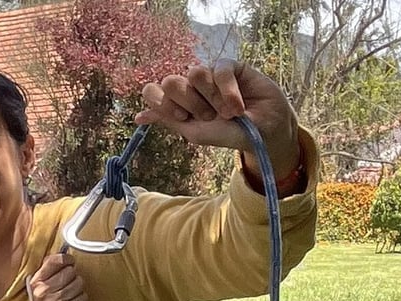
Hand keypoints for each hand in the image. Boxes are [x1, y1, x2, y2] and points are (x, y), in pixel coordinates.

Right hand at [26, 252, 86, 300]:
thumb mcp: (39, 292)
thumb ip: (48, 274)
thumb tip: (65, 257)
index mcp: (36, 283)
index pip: (54, 260)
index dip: (66, 259)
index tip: (70, 262)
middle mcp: (44, 290)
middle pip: (70, 271)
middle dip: (73, 277)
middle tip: (68, 287)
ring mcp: (56, 300)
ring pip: (79, 283)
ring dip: (78, 290)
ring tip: (70, 298)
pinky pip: (83, 296)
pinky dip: (81, 300)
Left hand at [135, 59, 300, 178]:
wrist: (262, 132)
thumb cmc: (228, 134)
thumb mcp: (194, 132)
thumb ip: (167, 119)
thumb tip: (138, 117)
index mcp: (176, 102)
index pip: (152, 90)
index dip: (162, 103)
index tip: (182, 117)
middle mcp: (190, 86)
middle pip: (170, 81)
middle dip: (189, 103)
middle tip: (208, 116)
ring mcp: (209, 74)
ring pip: (195, 72)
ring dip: (211, 98)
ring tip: (226, 112)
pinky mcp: (230, 66)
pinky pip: (219, 70)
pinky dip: (228, 92)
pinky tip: (238, 106)